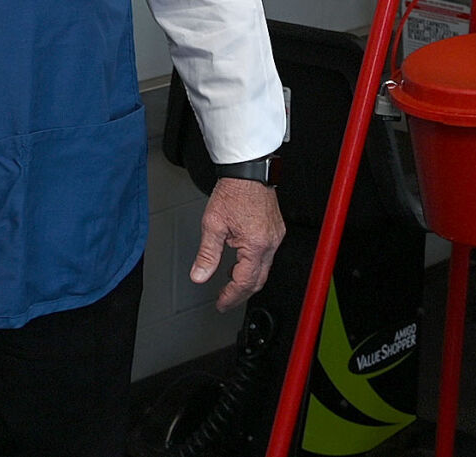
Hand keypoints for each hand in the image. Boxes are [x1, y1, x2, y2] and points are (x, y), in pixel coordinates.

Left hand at [189, 177, 284, 311]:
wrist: (248, 171)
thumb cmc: (234, 191)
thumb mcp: (213, 224)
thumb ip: (207, 254)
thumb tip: (199, 275)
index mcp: (256, 244)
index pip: (244, 282)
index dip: (231, 296)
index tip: (220, 303)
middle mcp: (270, 243)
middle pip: (258, 280)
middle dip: (240, 293)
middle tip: (224, 299)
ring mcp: (276, 237)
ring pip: (264, 269)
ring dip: (247, 279)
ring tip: (228, 282)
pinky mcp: (276, 230)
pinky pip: (266, 256)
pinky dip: (253, 265)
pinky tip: (239, 262)